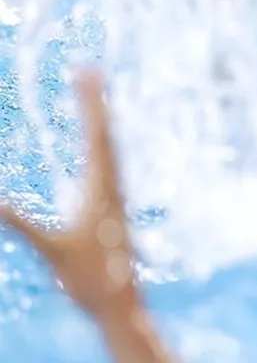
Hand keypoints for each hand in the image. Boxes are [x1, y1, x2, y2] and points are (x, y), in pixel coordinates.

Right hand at [0, 71, 139, 316]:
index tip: (87, 73)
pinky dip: (102, 143)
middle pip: (104, 133)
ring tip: (96, 93)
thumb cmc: (88, 277)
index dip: (90, 103)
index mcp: (100, 188)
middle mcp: (112, 185)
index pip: (95, 136)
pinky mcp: (113, 205)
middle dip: (95, 100)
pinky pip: (109, 163)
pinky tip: (100, 142)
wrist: (120, 302)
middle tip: (90, 69)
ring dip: (100, 118)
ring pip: (109, 147)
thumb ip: (21, 224)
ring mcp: (114, 194)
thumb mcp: (50, 248)